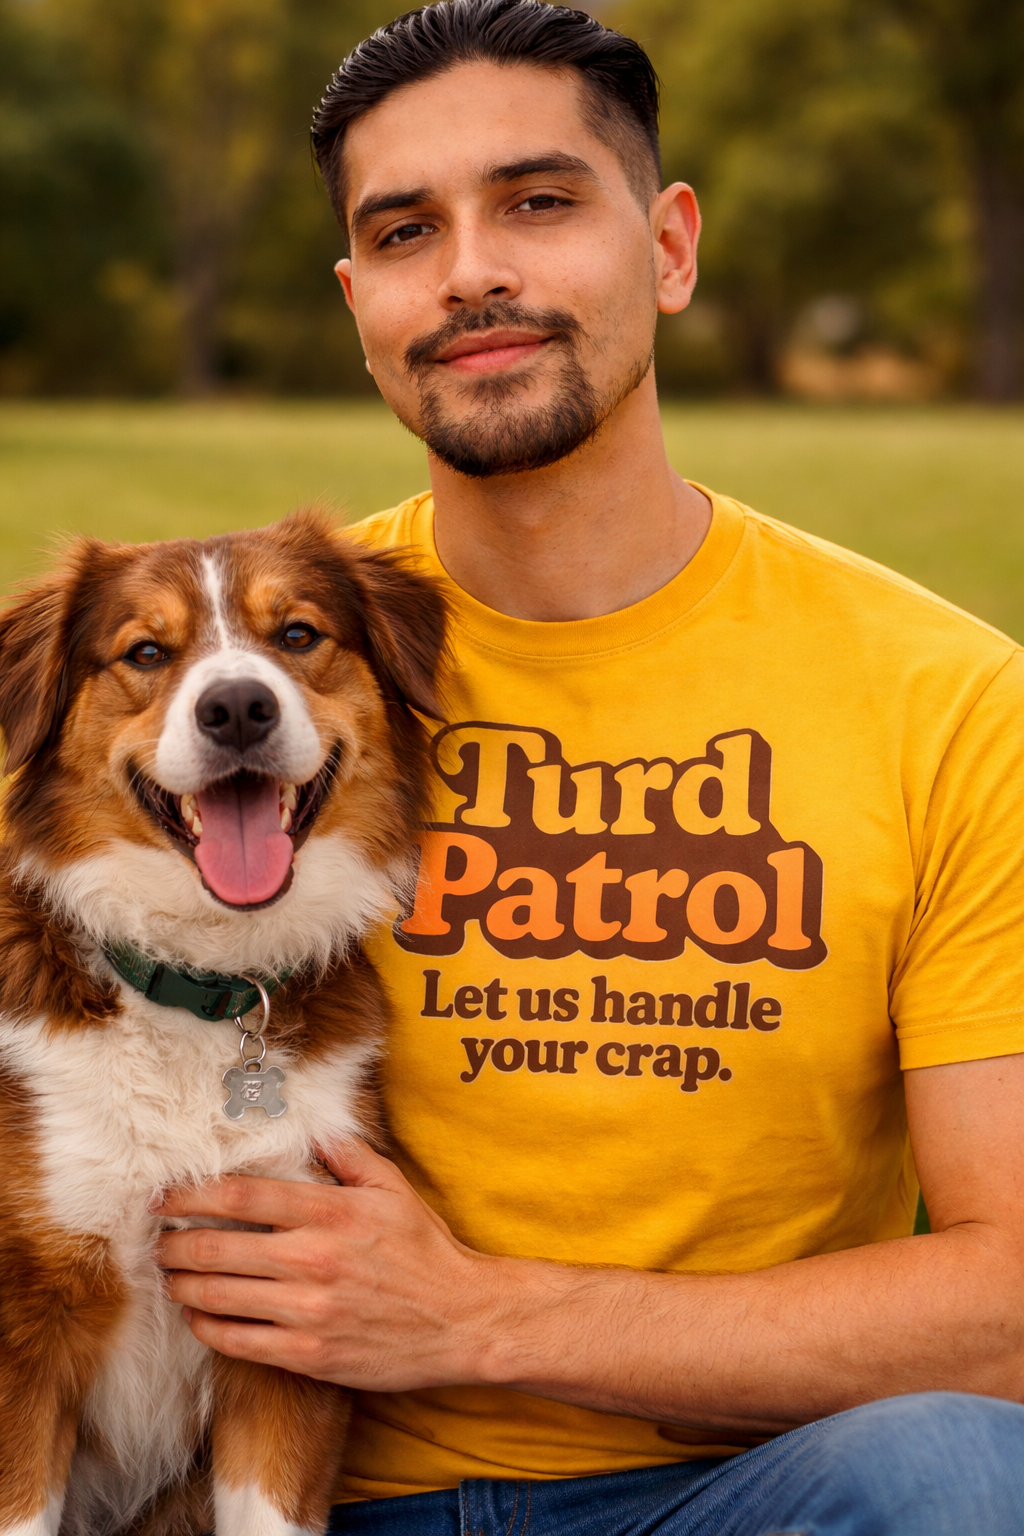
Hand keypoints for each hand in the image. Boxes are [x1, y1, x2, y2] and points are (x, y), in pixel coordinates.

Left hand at [153, 1138, 506, 1387]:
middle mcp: (313, 1259)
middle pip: (218, 1247)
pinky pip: (239, 1342)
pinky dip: (207, 1327)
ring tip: (169, 1277)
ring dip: (182, 1285)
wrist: (461, 1319)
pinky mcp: (309, 1354)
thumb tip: (312, 1128)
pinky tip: (198, 1316)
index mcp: (331, 1212)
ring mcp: (308, 1311)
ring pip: (219, 1296)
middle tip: (157, 1241)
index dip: (193, 1194)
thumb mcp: (393, 1188)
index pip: (243, 1197)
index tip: (165, 1196)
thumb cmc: (424, 1251)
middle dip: (175, 1244)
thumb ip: (348, 1155)